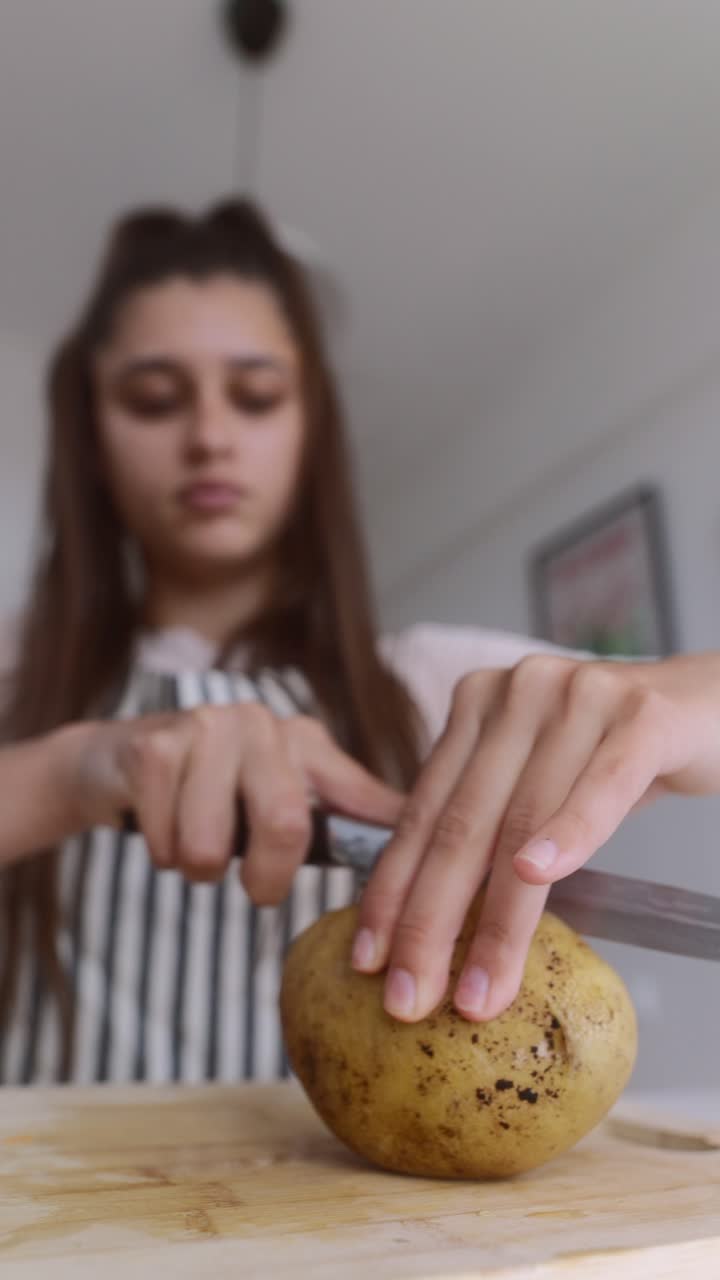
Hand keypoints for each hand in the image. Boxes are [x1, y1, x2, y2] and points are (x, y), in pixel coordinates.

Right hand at [66, 705, 401, 899]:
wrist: (114, 762)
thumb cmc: (210, 790)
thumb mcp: (284, 793)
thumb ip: (346, 814)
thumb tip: (420, 845)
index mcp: (304, 740)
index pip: (359, 803)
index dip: (377, 859)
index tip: (389, 911)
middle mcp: (262, 722)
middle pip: (285, 824)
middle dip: (265, 878)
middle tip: (255, 889)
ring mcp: (206, 727)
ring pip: (213, 845)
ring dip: (198, 866)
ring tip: (194, 841)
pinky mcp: (155, 747)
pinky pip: (167, 840)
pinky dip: (161, 852)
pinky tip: (160, 824)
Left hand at [352, 651, 719, 1022]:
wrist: (708, 707)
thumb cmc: (616, 755)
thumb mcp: (541, 779)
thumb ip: (487, 820)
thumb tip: (427, 918)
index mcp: (479, 706)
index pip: (423, 811)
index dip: (391, 889)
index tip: (366, 958)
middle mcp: (517, 692)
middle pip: (462, 824)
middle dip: (429, 921)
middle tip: (409, 997)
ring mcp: (578, 696)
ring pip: (523, 821)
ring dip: (497, 918)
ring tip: (479, 989)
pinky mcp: (641, 715)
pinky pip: (600, 787)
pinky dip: (567, 835)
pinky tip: (537, 878)